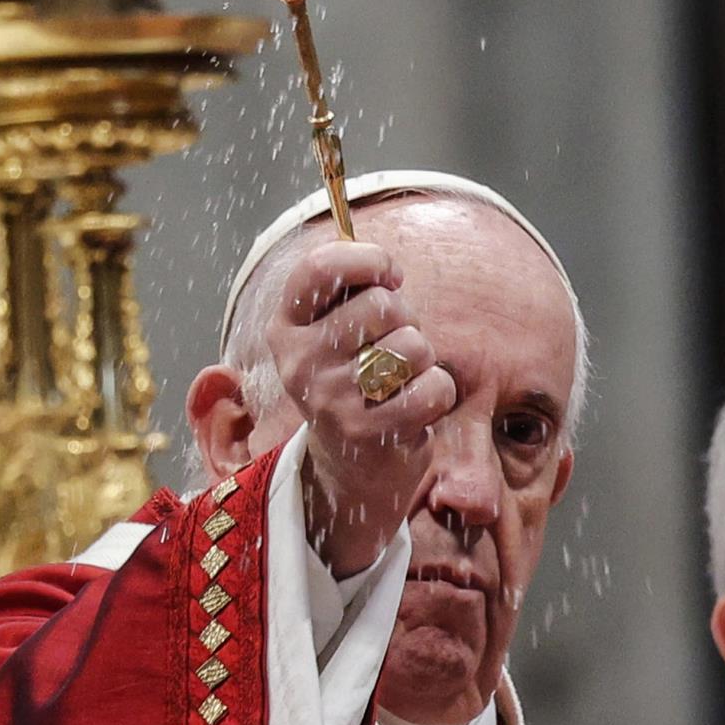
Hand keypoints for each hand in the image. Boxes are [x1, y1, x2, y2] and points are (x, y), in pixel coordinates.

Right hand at [266, 239, 457, 576]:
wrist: (351, 466)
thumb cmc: (355, 378)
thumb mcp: (334, 330)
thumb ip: (350, 289)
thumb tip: (386, 269)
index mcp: (286, 327)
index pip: (321, 267)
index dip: (368, 259)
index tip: (389, 275)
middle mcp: (299, 363)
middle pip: (382, 304)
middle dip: (406, 319)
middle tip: (391, 346)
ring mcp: (330, 400)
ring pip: (412, 345)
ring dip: (422, 359)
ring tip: (400, 380)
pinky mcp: (367, 434)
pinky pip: (433, 388)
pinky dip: (438, 393)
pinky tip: (414, 407)